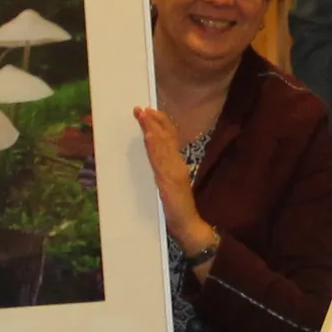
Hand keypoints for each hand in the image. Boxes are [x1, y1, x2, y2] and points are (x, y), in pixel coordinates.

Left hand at [131, 107, 217, 259]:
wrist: (188, 224)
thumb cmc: (179, 207)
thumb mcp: (172, 184)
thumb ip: (166, 170)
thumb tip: (156, 156)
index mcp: (177, 165)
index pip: (170, 139)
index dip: (161, 123)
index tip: (151, 111)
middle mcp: (176, 165)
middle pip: (165, 138)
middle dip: (154, 122)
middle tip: (143, 107)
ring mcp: (172, 172)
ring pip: (162, 146)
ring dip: (152, 129)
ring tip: (144, 115)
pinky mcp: (168, 181)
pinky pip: (160, 161)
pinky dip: (154, 147)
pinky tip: (149, 136)